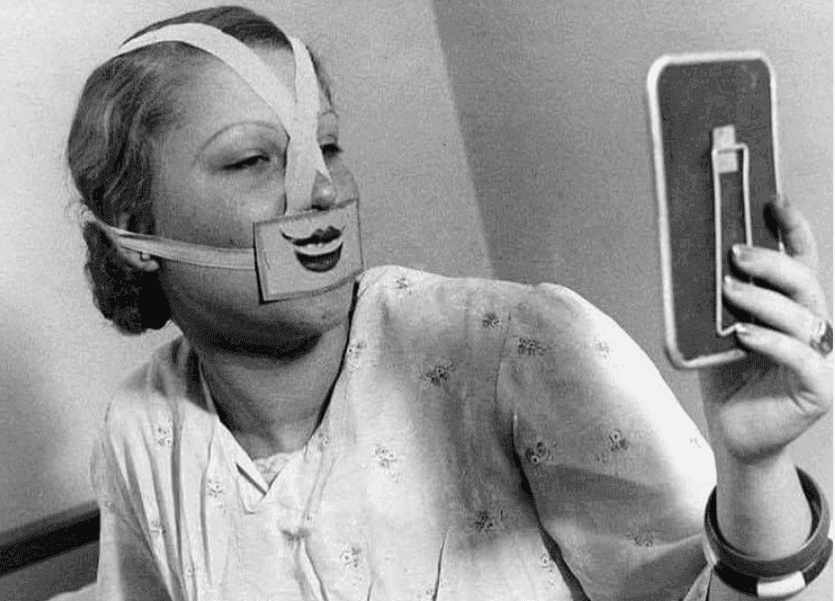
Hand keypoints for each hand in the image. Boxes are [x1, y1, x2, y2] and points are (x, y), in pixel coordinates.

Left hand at [699, 196, 831, 462]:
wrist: (733, 432)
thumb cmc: (726, 378)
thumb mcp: (717, 331)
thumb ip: (716, 302)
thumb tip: (692, 260)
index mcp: (792, 308)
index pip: (801, 261)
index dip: (793, 229)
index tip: (773, 201)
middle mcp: (814, 327)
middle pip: (804, 283)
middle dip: (771, 263)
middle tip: (734, 253)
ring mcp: (822, 357)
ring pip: (802, 316)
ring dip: (763, 300)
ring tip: (729, 292)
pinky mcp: (819, 388)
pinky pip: (802, 358)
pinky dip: (772, 342)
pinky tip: (744, 335)